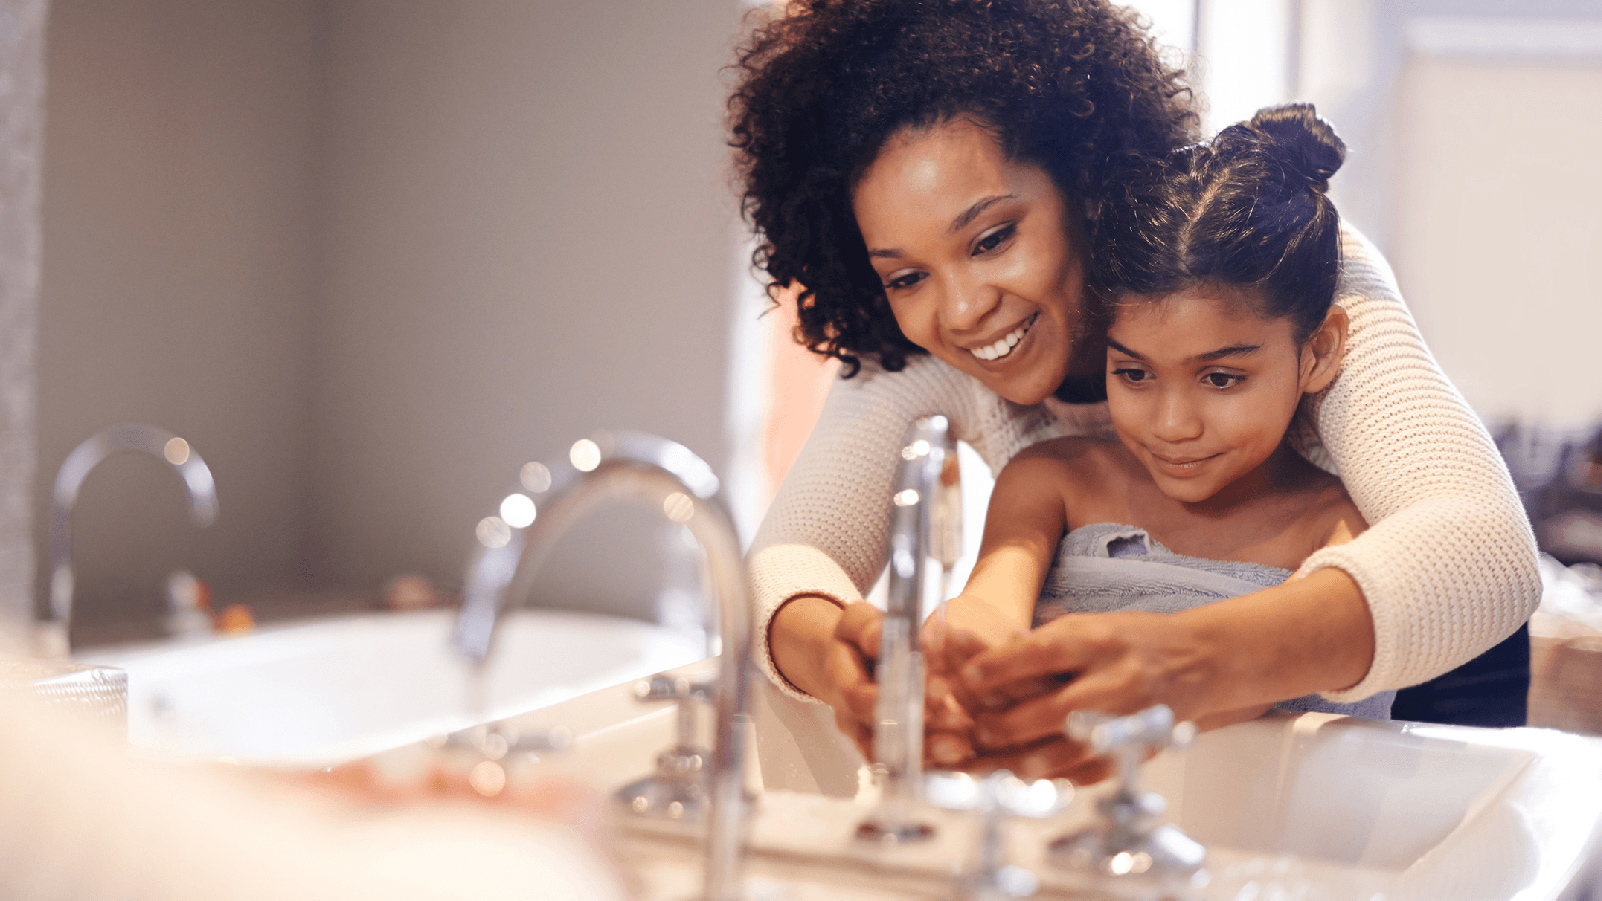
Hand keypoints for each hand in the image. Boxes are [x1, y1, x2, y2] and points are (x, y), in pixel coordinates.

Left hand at [959, 610, 1222, 753]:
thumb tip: (989, 658)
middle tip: (974, 728)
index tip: (967, 676)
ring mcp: (1127, 720)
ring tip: (990, 762)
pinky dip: (1053, 778)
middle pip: (1051, 710)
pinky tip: (1025, 778)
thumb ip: (1042, 644)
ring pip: (1068, 752)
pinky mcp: (1134, 750)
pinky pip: (1089, 773)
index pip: (1040, 654)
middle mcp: (1114, 681)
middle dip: (1005, 724)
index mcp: (1098, 642)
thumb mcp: (1087, 625)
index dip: (998, 668)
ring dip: (1022, 762)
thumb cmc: (1132, 640)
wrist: (1197, 662)